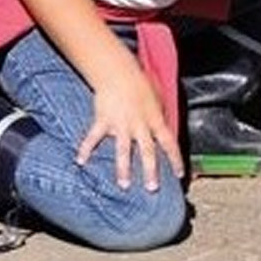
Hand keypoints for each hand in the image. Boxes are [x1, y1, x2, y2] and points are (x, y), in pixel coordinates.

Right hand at [76, 69, 184, 190]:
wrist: (118, 72)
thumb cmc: (140, 85)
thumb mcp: (158, 100)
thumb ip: (161, 117)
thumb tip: (167, 131)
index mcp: (155, 120)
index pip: (169, 143)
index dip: (175, 159)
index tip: (179, 175)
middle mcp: (140, 125)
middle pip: (147, 151)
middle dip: (150, 171)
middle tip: (152, 188)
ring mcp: (121, 124)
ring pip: (123, 150)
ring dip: (123, 168)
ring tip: (123, 184)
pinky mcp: (103, 121)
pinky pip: (93, 137)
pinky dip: (85, 149)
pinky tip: (80, 161)